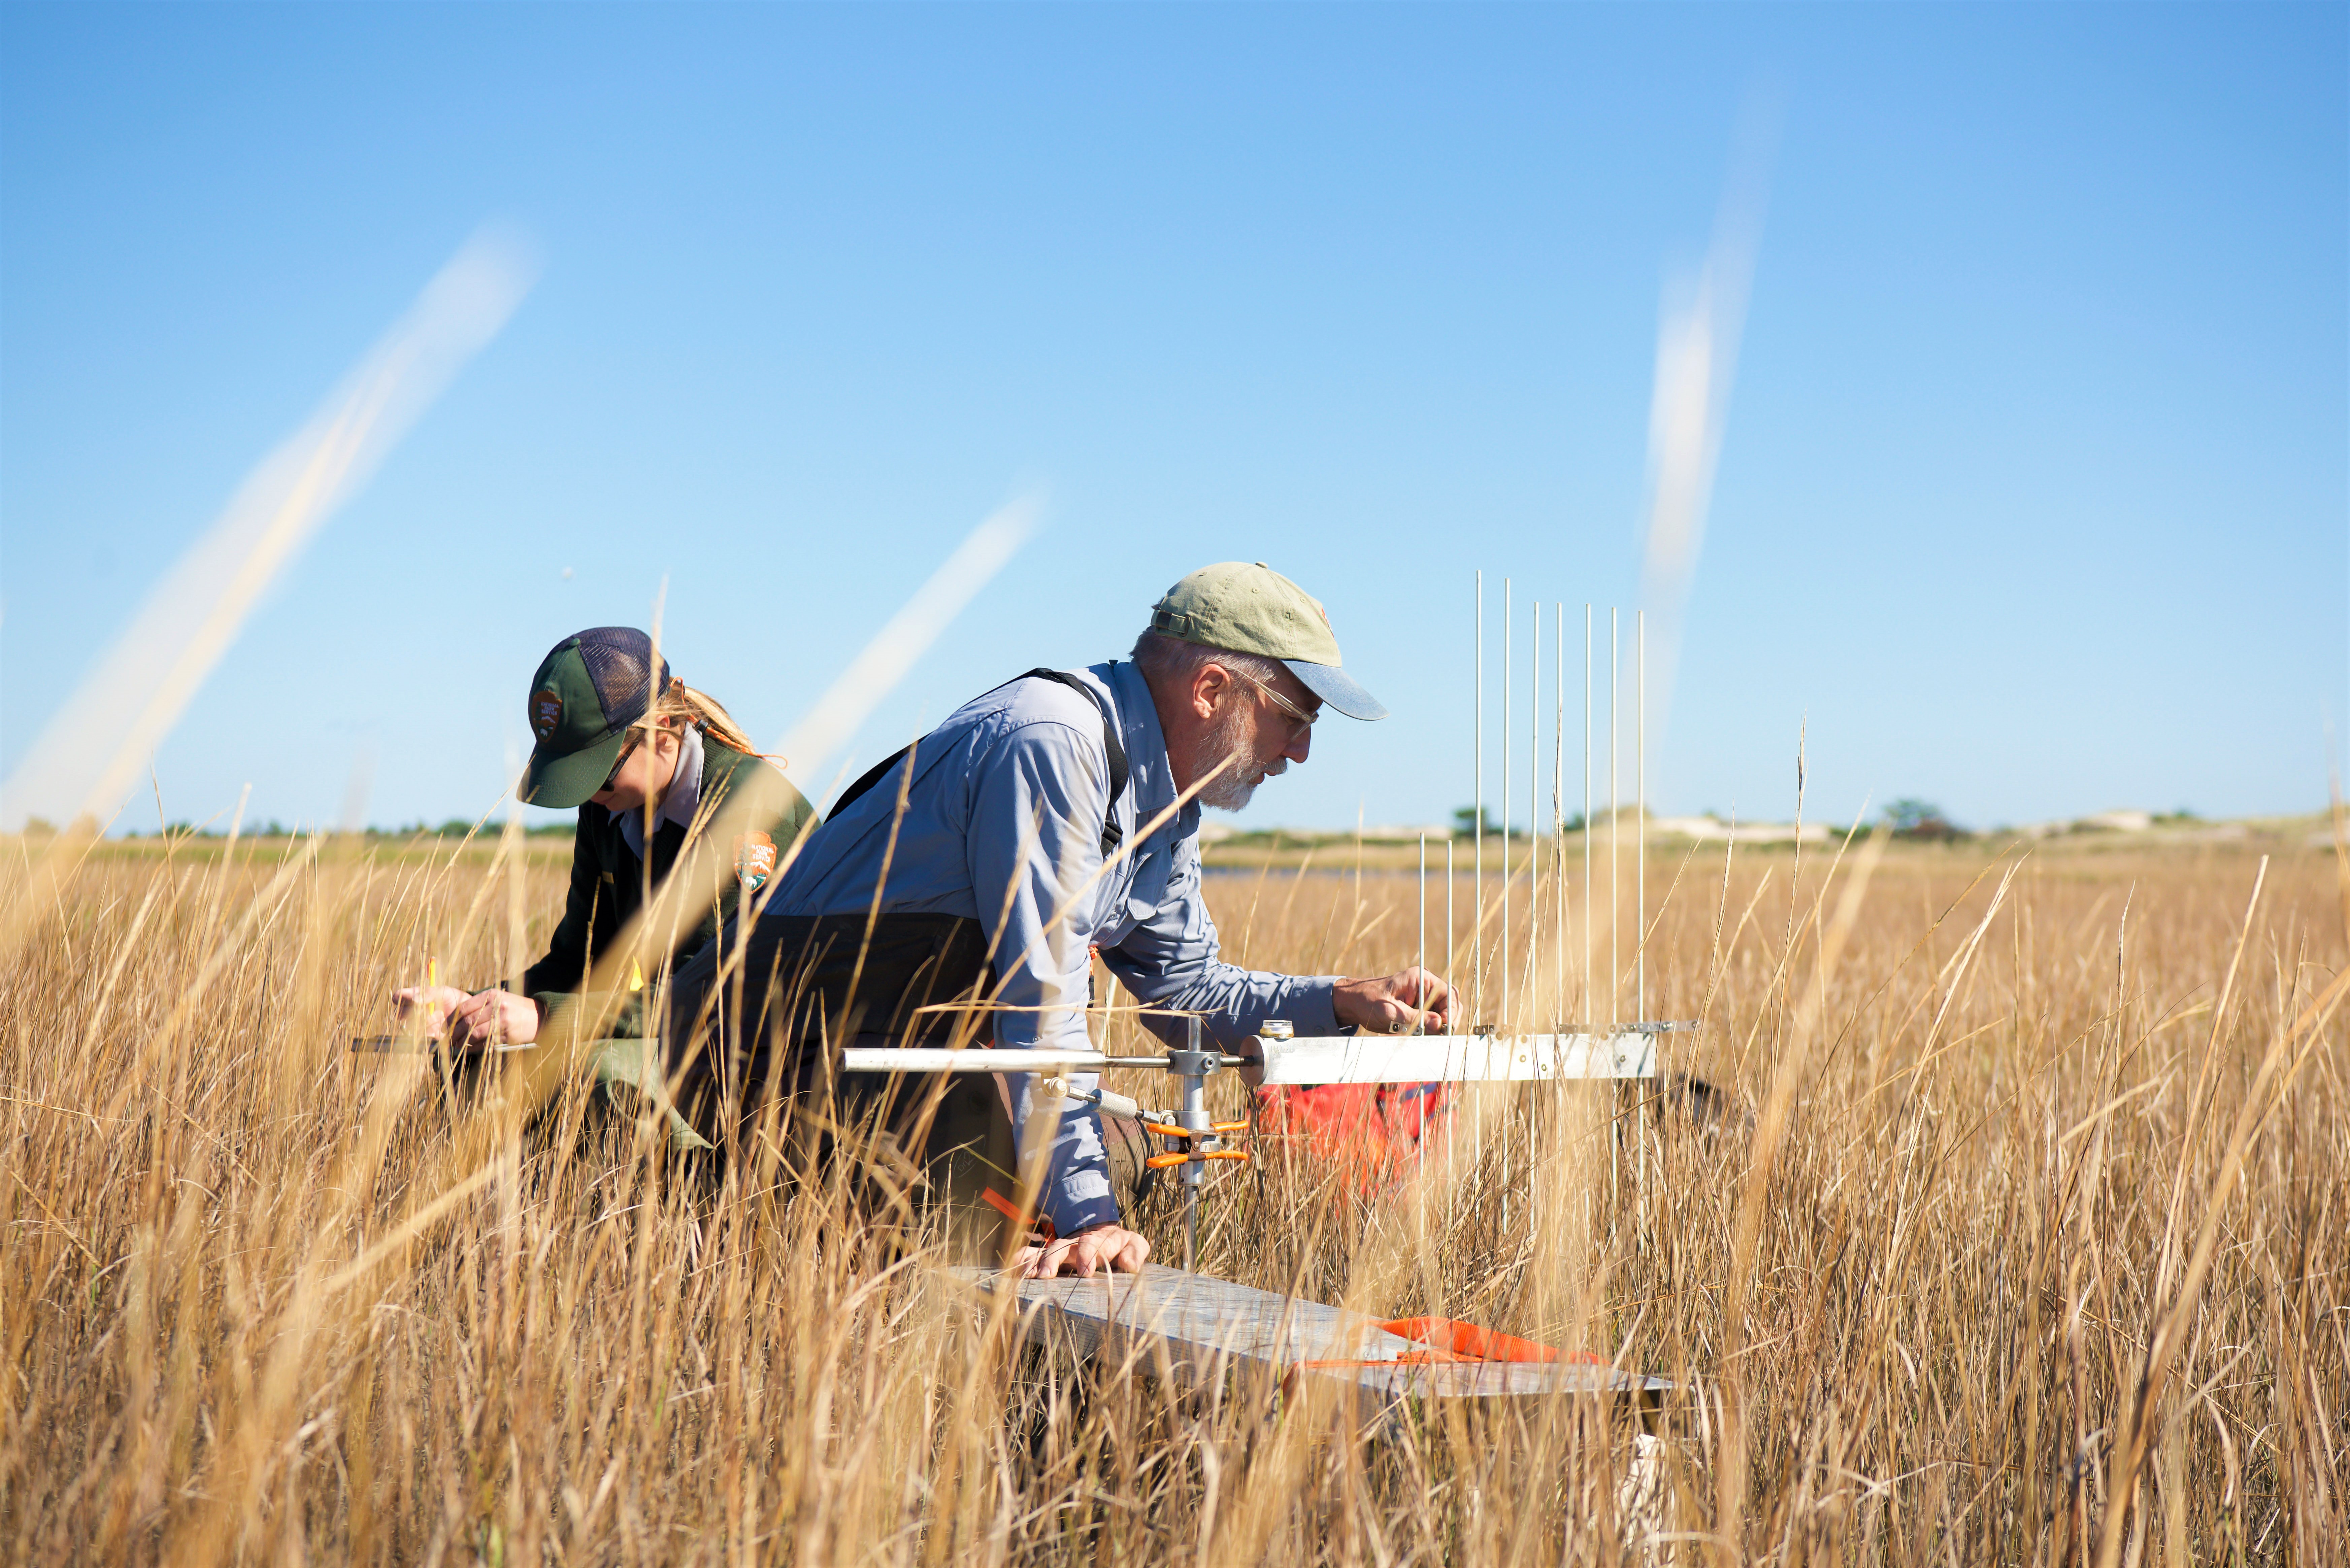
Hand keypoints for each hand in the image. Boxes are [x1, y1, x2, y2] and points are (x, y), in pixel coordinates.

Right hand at [391, 984, 469, 1033]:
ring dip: (424, 1021)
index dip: (402, 998)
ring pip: (410, 1025)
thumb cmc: (453, 999)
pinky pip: (419, 1035)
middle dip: (412, 1012)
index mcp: (415, 996)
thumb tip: (415, 1000)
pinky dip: (429, 1030)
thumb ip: (429, 993)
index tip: (413, 1000)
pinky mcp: (425, 1035)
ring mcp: (418, 1023)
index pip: (399, 996)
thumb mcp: (444, 991)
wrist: (467, 1014)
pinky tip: (439, 1025)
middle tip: (425, 1009)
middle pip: (400, 1013)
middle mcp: (413, 1010)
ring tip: (438, 1016)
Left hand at [445, 988, 543, 1047]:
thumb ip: (480, 1006)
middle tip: (448, 1039)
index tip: (445, 1026)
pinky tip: (468, 1049)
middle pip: (468, 1021)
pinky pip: (485, 1043)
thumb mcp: (499, 999)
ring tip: (456, 1046)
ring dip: (462, 1042)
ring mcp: (503, 1021)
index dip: (452, 1019)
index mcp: (492, 995)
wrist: (539, 1016)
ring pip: (475, 1034)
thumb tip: (456, 1019)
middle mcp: (497, 1006)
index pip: (464, 1007)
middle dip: (455, 1032)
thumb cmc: (514, 1008)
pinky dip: (474, 1048)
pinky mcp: (507, 1035)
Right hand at [1015, 1222, 1150, 1278]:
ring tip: (1026, 1276)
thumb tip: (1130, 1265)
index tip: (1085, 1272)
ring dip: (1034, 1263)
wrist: (1105, 1237)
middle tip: (1046, 1276)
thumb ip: (1135, 1253)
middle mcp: (1074, 1243)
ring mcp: (1060, 1250)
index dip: (1087, 1255)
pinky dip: (1020, 1260)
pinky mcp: (1048, 1257)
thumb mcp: (1134, 1245)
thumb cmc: (1121, 1246)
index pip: (1090, 1243)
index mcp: (1097, 1240)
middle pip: (1060, 1247)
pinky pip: (1031, 1255)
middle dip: (1052, 1260)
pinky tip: (1011, 1269)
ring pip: (1043, 1252)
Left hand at [1333, 966, 1452, 1034]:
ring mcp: (1422, 998)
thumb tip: (1440, 1023)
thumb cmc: (1367, 1001)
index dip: (1450, 1011)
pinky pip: (1431, 1021)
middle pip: (1449, 1004)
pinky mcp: (1418, 1010)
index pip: (1447, 993)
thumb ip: (1414, 1017)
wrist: (1352, 1004)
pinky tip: (1418, 1036)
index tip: (1443, 1027)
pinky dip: (1428, 1031)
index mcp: (1419, 978)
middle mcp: (1425, 986)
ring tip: (1423, 1036)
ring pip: (1441, 1015)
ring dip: (1436, 1028)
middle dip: (1445, 1021)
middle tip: (1437, 1036)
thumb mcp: (1389, 1011)